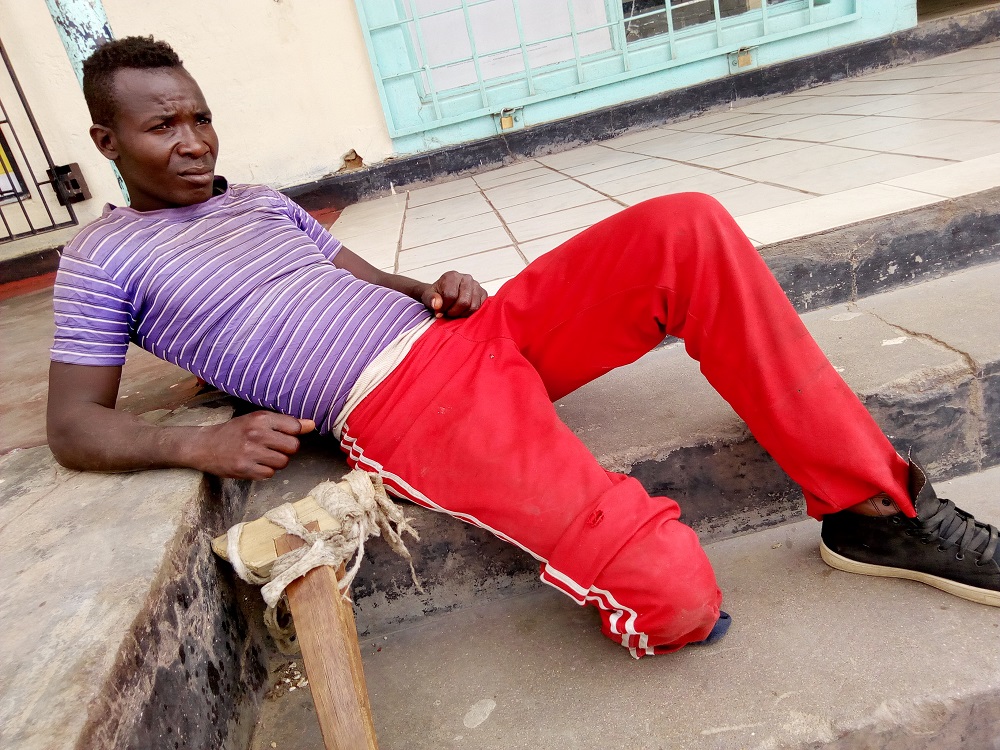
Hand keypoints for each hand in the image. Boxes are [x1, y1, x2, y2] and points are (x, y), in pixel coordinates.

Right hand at [193, 411, 314, 478]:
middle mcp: (256, 433)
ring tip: (262, 456)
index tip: (282, 435)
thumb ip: (285, 422)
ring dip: (276, 462)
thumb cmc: (235, 432)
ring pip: (283, 462)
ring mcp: (250, 452)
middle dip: (286, 450)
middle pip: (293, 446)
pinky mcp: (244, 469)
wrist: (204, 445)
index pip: (295, 427)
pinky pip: (270, 474)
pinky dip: (265, 471)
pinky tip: (254, 464)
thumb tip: (311, 424)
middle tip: (272, 448)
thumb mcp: (257, 420)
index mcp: (261, 418)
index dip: (292, 434)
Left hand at [421, 271, 487, 317]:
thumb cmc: (436, 295)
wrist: (443, 293)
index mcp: (452, 276)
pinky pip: (480, 308)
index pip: (450, 295)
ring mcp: (476, 285)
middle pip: (464, 302)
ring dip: (463, 314)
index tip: (440, 310)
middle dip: (454, 312)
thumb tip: (437, 305)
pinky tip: (464, 311)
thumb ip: (430, 299)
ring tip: (456, 312)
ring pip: (473, 306)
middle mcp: (466, 278)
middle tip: (449, 313)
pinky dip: (471, 313)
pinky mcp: (483, 293)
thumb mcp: (427, 297)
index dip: (444, 307)